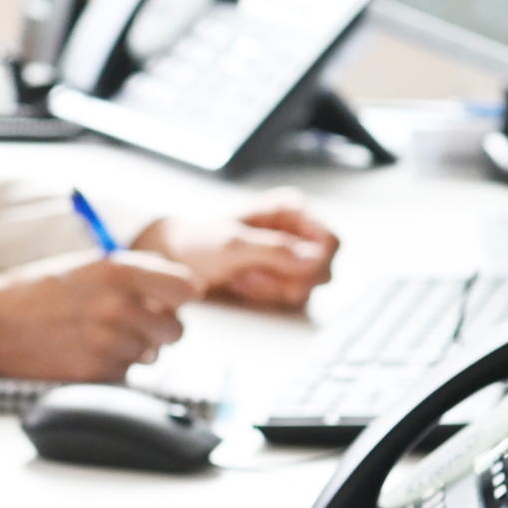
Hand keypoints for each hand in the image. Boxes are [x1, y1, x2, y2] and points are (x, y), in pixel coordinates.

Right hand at [0, 250, 197, 380]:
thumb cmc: (36, 291)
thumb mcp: (87, 267)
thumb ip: (134, 275)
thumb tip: (178, 292)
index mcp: (121, 271)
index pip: (188, 290)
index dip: (179, 298)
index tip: (167, 302)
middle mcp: (120, 307)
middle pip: (176, 330)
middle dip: (158, 330)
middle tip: (131, 324)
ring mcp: (110, 343)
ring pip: (151, 356)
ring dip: (132, 350)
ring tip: (95, 337)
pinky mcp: (96, 373)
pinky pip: (126, 375)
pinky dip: (110, 368)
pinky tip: (82, 353)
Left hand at [132, 191, 337, 308]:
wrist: (175, 260)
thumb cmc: (199, 243)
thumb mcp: (233, 244)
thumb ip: (275, 250)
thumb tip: (315, 259)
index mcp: (292, 209)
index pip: (331, 242)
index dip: (312, 263)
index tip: (278, 269)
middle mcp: (298, 230)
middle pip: (324, 270)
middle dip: (285, 280)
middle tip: (249, 271)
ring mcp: (293, 255)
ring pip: (308, 287)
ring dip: (271, 289)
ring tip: (241, 275)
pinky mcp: (283, 277)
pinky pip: (291, 298)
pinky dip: (265, 296)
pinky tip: (242, 284)